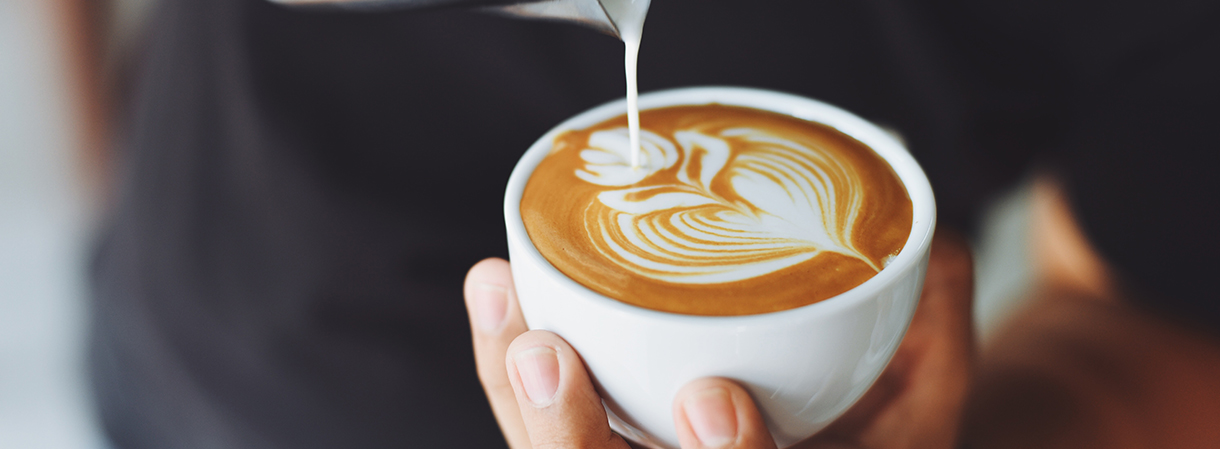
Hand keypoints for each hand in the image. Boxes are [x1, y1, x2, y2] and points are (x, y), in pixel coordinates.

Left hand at [463, 231, 973, 447]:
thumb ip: (933, 327)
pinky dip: (511, 370)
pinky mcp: (604, 443)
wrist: (841, 441)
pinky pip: (540, 426)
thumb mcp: (929, 390)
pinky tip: (498, 293)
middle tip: (549, 356)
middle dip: (568, 439)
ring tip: (502, 297)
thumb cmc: (881, 427)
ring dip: (518, 392)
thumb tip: (926, 247)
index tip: (715, 399)